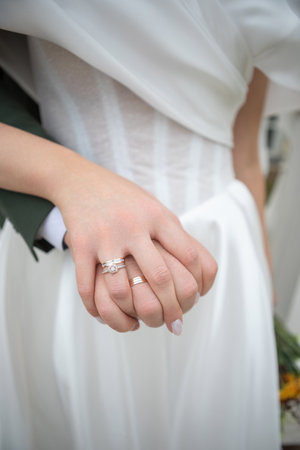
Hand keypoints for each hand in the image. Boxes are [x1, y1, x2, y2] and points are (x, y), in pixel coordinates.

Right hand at [58, 161, 216, 333]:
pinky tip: (102, 316)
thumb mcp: (156, 208)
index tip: (195, 301)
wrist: (81, 181)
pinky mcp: (81, 245)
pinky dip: (94, 308)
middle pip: (160, 277)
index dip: (197, 284)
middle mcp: (134, 226)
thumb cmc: (125, 199)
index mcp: (158, 216)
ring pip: (122, 289)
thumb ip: (176, 235)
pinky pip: (86, 285)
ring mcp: (106, 236)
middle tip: (174, 324)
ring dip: (131, 314)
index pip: (189, 255)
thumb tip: (201, 273)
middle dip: (171, 308)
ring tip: (138, 323)